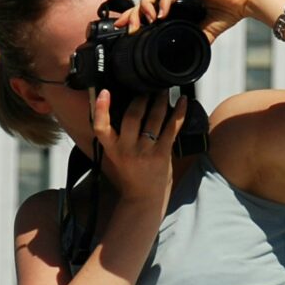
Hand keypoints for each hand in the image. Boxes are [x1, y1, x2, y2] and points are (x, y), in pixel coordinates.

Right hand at [90, 88, 187, 205]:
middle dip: (141, 97)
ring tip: (164, 90)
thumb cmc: (130, 174)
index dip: (101, 109)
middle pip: (132, 116)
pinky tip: (183, 101)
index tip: (104, 92)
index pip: (101, 127)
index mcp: (111, 149)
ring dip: (160, 100)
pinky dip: (179, 113)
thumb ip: (117, 136)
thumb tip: (125, 107)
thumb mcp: (116, 156)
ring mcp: (145, 152)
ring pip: (154, 118)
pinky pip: (172, 128)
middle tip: (147, 87)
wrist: (144, 198)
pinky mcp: (162, 154)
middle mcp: (127, 150)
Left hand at [129, 0, 283, 42]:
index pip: (147, 7)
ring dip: (146, 4)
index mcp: (174, 5)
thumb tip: (180, 61)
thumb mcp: (202, 35)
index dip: (132, 16)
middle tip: (127, 28)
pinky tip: (161, 14)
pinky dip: (164, 2)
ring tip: (147, 21)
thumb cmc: (225, 14)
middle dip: (132, 13)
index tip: (120, 28)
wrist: (245, 2)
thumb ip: (190, 42)